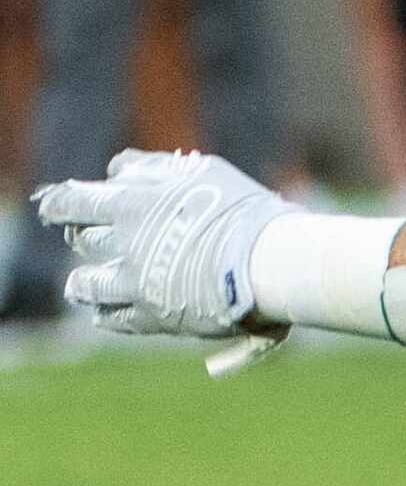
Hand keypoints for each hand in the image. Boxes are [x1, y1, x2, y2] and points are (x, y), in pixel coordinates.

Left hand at [36, 149, 296, 352]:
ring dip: (86, 280)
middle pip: (83, 239)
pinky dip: (107, 311)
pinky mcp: (150, 316)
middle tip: (87, 236)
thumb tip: (121, 169)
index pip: (75, 200)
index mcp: (133, 204)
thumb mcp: (203, 171)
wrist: (268, 262)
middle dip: (83, 236)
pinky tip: (109, 310)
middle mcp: (125, 243)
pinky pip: (111, 317)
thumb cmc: (243, 211)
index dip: (62, 202)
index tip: (57, 204)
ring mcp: (135, 282)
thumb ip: (157, 168)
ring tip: (86, 281)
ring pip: (87, 283)